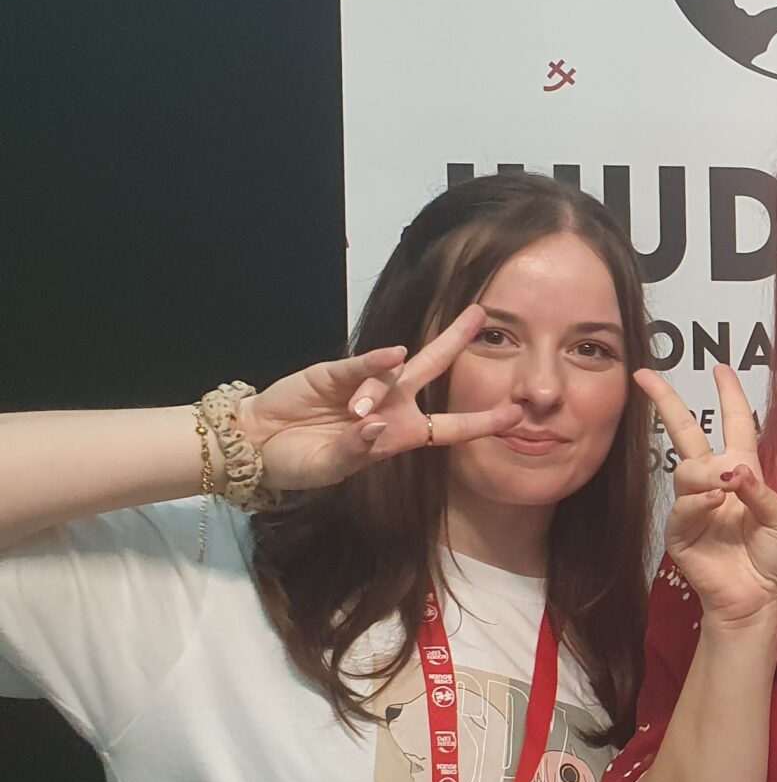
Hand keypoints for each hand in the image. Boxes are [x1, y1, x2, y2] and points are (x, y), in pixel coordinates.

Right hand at [237, 307, 525, 490]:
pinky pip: (363, 364)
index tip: (515, 415)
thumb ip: (355, 451)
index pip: (450, 428)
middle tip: (481, 314)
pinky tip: (392, 354)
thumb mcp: (331, 467)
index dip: (482, 422)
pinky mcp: (334, 372)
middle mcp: (390, 404)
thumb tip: (376, 427)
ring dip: (379, 388)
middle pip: (433, 369)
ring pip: (395, 368)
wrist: (257, 444)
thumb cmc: (300, 461)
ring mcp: (364, 385)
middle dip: (456, 341)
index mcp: (401, 434)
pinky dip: (377, 359)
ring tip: (352, 415)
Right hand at [637, 365, 776, 630]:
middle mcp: (715, 483)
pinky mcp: (681, 532)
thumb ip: (761, 490)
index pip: (735, 424)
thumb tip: (734, 467)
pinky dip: (700, 502)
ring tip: (728, 484)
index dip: (729, 395)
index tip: (719, 368)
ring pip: (686, 470)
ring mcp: (694, 506)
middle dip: (667, 403)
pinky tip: (716, 504)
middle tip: (646, 377)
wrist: (760, 599)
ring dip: (706, 472)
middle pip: (686, 434)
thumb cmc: (775, 557)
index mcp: (745, 472)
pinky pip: (684, 507)